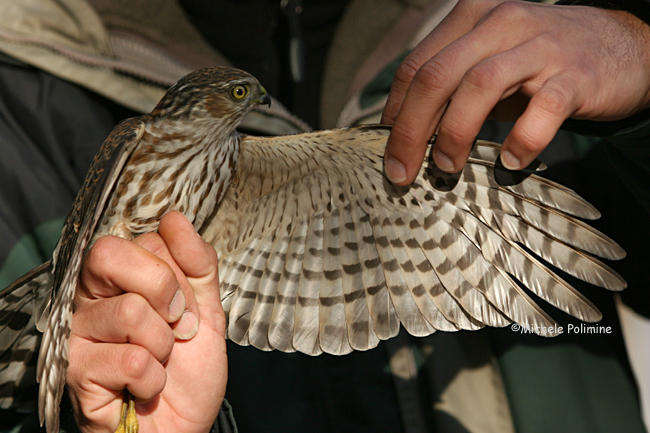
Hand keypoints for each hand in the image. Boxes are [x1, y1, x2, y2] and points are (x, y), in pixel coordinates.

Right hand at [67, 211, 226, 432]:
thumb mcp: (208, 310)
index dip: (177, 272)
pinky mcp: (75, 371)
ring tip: (159, 361)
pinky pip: (131, 360)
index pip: (145, 239)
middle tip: (174, 325)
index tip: (185, 304)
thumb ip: (198, 263)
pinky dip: (153, 379)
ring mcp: (79, 333)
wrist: (182, 426)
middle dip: (164, 292)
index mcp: (122, 277)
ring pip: (130, 311)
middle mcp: (91, 297)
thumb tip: (176, 218)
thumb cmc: (189, 372)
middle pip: (111, 254)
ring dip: (163, 346)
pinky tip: (144, 387)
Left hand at [382, 0, 649, 183]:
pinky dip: (522, 139)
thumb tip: (405, 132)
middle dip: (410, 131)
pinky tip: (511, 160)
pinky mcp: (576, 75)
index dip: (394, 112)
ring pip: (480, 86)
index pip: (416, 65)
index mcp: (472, 18)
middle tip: (400, 172)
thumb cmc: (540, 61)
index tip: (386, 149)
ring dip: (454, 134)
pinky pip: (543, 109)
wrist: (621, 46)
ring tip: (446, 167)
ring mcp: (540, 46)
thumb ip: (451, 87)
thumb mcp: (489, 62)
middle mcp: (501, 24)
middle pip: (436, 77)